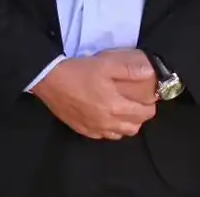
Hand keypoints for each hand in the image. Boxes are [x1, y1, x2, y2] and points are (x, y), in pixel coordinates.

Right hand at [31, 56, 156, 139]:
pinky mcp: (83, 130)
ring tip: (123, 112)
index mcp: (116, 106)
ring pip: (120, 134)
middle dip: (140, 116)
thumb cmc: (79, 71)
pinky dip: (110, 129)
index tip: (148, 97)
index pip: (144, 113)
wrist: (49, 80)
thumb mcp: (105, 64)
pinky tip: (106, 118)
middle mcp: (108, 122)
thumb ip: (129, 70)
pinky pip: (104, 136)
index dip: (150, 105)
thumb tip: (149, 72)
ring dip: (126, 124)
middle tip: (136, 103)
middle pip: (134, 127)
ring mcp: (95, 129)